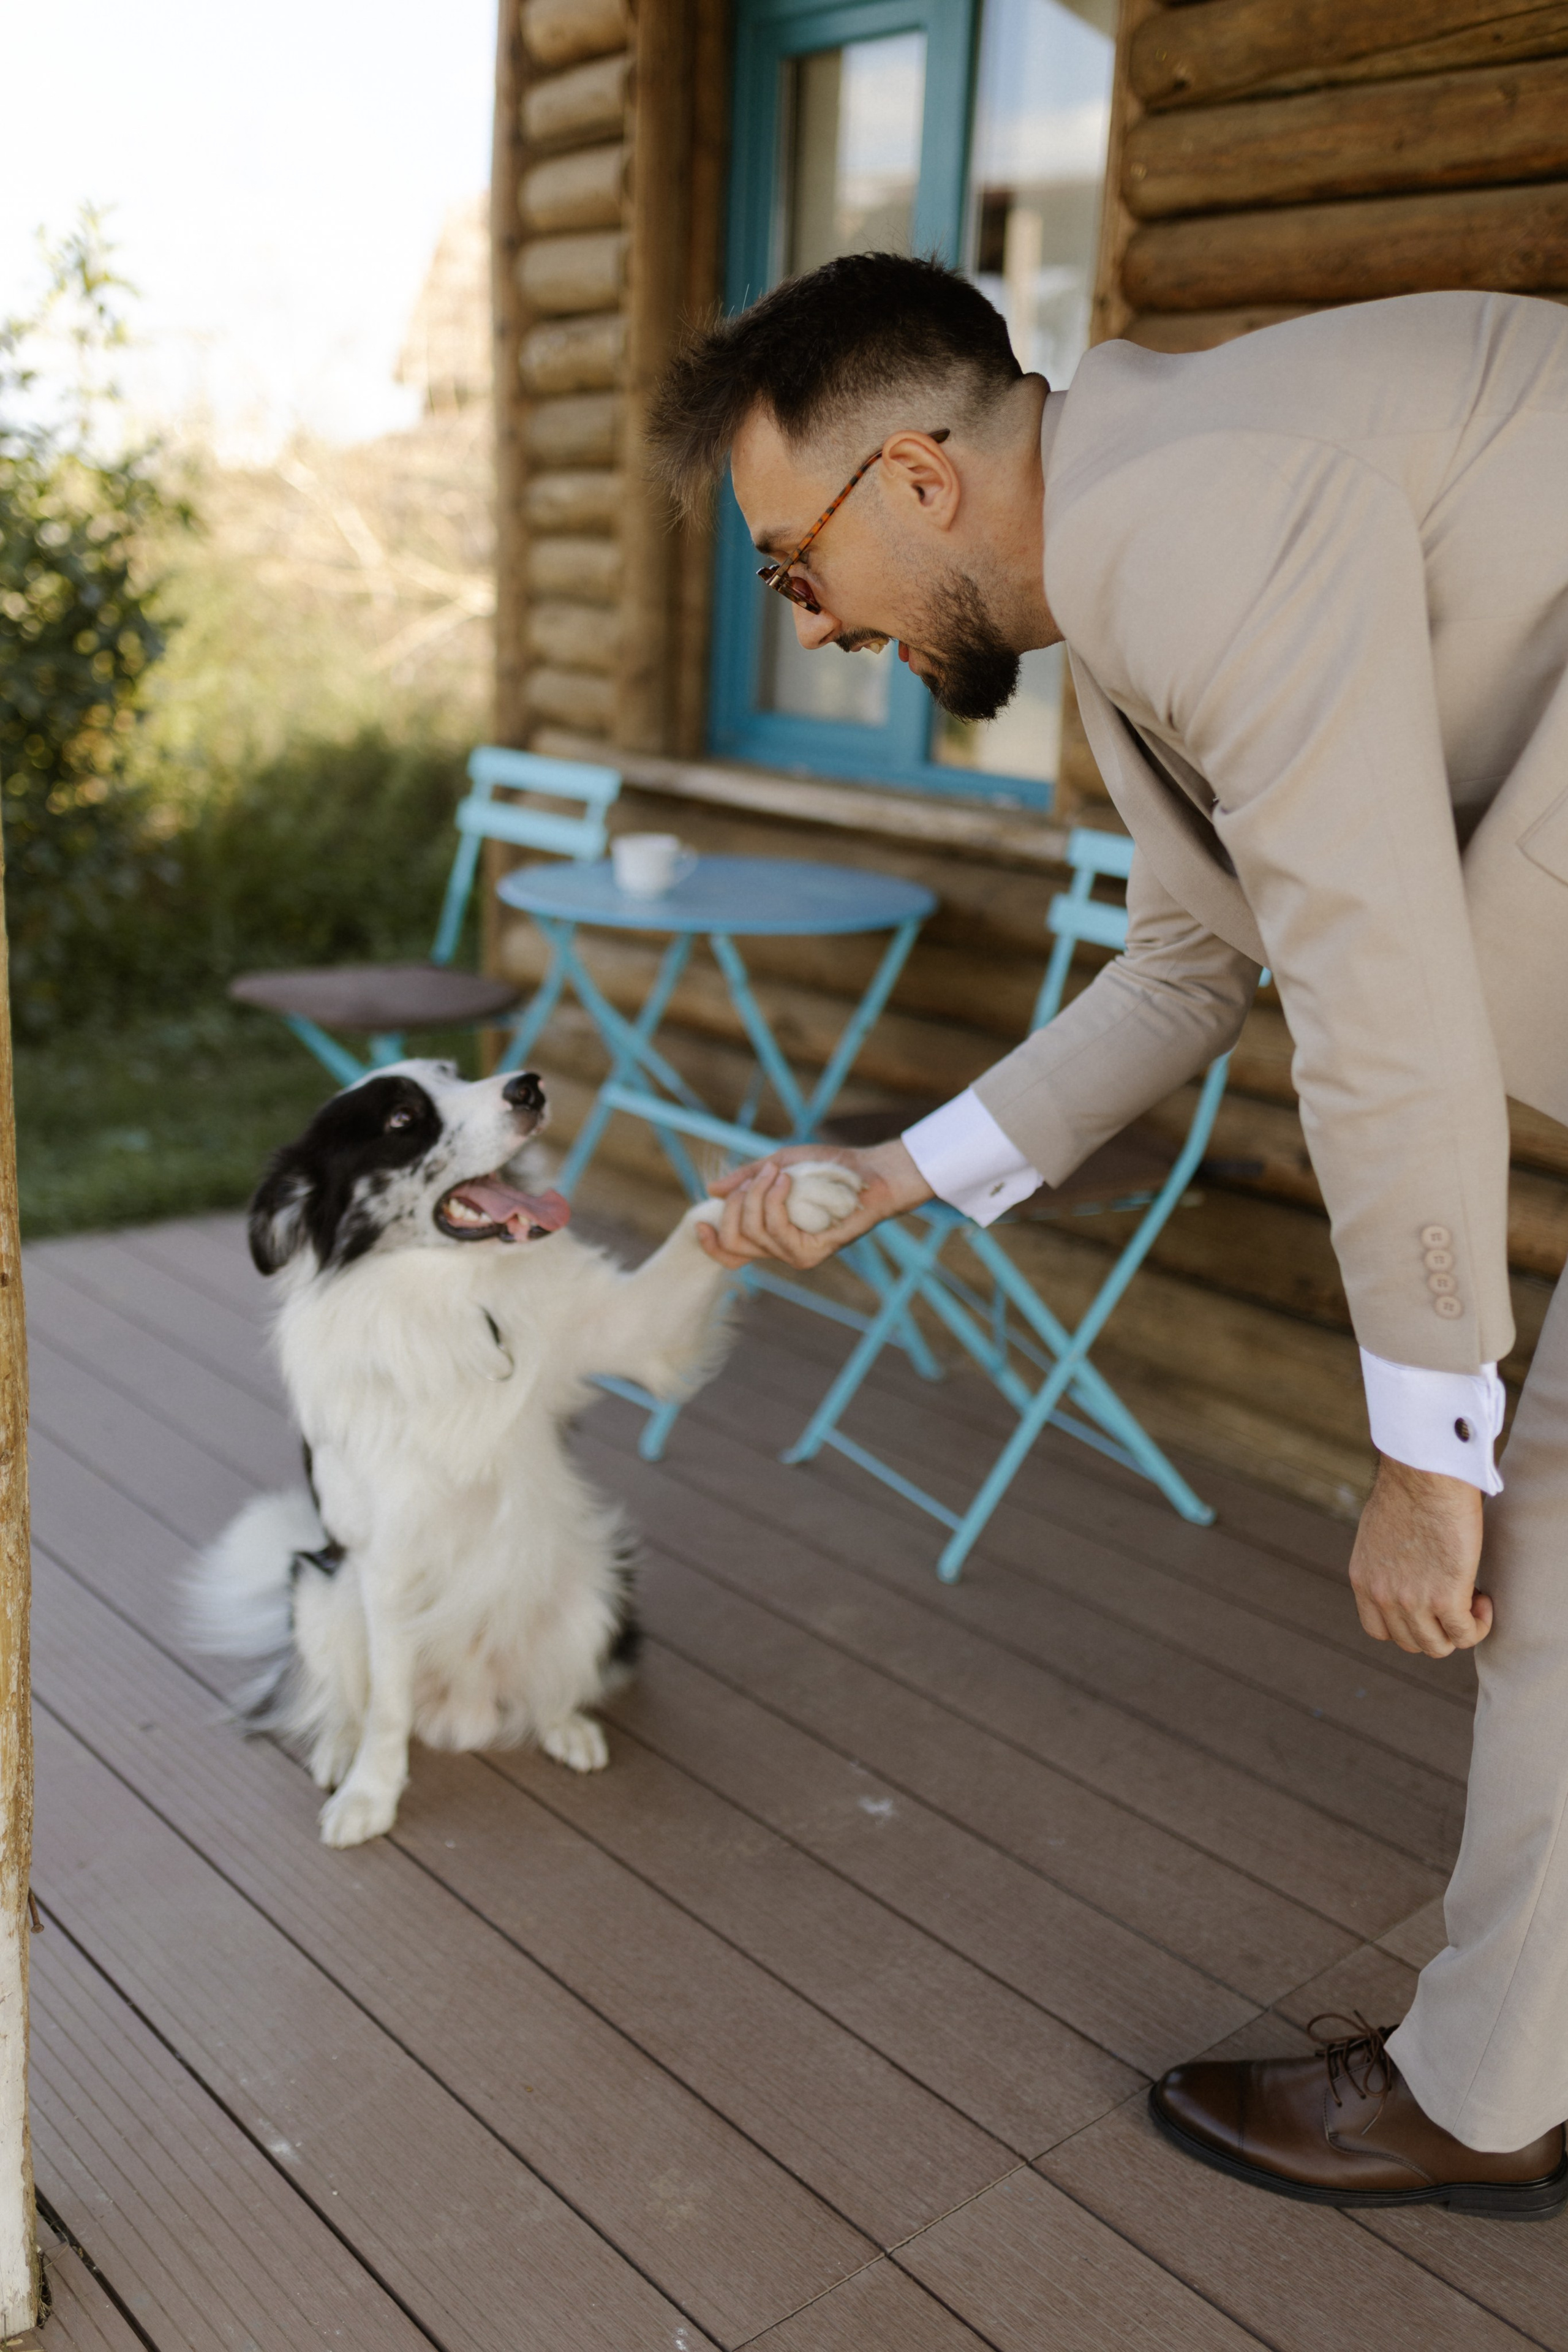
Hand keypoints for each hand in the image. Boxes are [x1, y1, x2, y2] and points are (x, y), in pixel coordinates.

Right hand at [694, 1140, 931, 1271]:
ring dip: (758, 1194)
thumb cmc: (827, 1169)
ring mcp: (794, 1254)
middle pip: (733, 1239)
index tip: (701, 1222)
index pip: (729, 1253)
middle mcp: (778, 1249)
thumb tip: (712, 1192)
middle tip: (759, 1176)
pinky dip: (774, 1200)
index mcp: (768, 1233)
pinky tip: (786, 1181)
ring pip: (752, 1231)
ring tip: (779, 1172)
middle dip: (736, 1203)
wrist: (869, 1172)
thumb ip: (747, 1179)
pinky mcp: (810, 1254)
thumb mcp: (779, 1165)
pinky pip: (776, 1230)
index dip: (709, 1243)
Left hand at [1349, 1454, 1488, 1657]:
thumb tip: (1406, 1568)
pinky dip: (1479, 1624)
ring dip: (1458, 1629)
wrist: (1424, 1474)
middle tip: (1455, 1598)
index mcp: (1363, 1580)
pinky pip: (1464, 1635)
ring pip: (1437, 1646)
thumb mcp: (1378, 1532)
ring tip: (1472, 1599)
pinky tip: (1483, 1599)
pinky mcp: (1444, 1598)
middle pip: (1411, 1642)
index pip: (1378, 1630)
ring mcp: (1411, 1601)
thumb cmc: (1409, 1489)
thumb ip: (1385, 1559)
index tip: (1427, 1604)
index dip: (1407, 1624)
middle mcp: (1382, 1596)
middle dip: (1436, 1627)